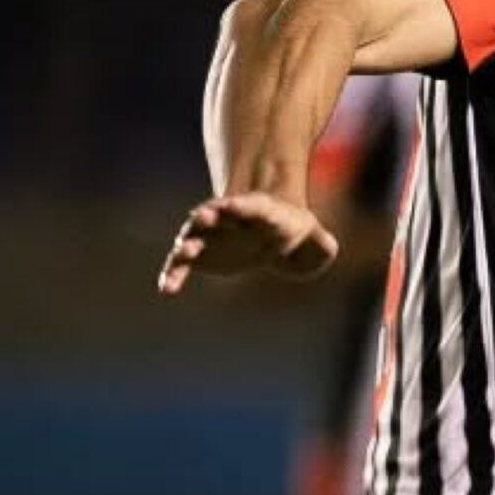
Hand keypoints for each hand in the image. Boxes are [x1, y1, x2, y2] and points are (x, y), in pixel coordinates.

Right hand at [158, 191, 339, 293]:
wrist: (263, 230)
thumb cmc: (291, 231)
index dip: (240, 206)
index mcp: (259, 212)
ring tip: (184, 253)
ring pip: (194, 236)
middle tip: (201, 216)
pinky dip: (173, 274)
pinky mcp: (200, 255)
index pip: (250, 206)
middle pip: (216, 214)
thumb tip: (328, 250)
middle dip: (209, 214)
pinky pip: (182, 264)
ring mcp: (211, 235)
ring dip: (188, 244)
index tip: (229, 205)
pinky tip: (166, 289)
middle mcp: (228, 219)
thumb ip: (322, 244)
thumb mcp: (313, 237)